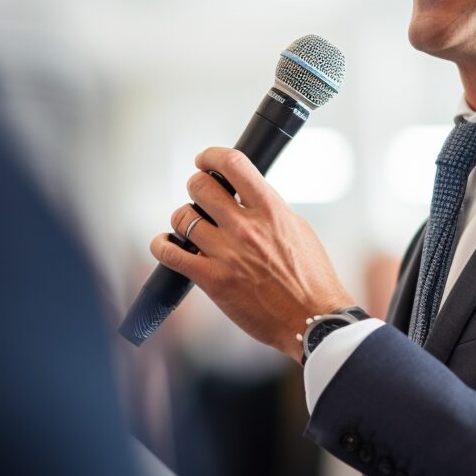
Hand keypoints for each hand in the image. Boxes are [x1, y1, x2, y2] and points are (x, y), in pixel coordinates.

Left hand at [149, 147, 351, 358]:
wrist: (313, 320)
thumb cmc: (311, 278)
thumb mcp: (298, 229)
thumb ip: (269, 209)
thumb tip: (247, 195)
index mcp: (271, 210)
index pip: (233, 164)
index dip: (212, 156)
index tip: (206, 160)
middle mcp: (246, 227)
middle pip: (200, 186)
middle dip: (196, 187)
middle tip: (200, 197)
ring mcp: (226, 253)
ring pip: (182, 217)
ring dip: (183, 218)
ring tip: (190, 226)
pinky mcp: (212, 280)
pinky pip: (170, 253)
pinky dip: (162, 245)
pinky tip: (167, 244)